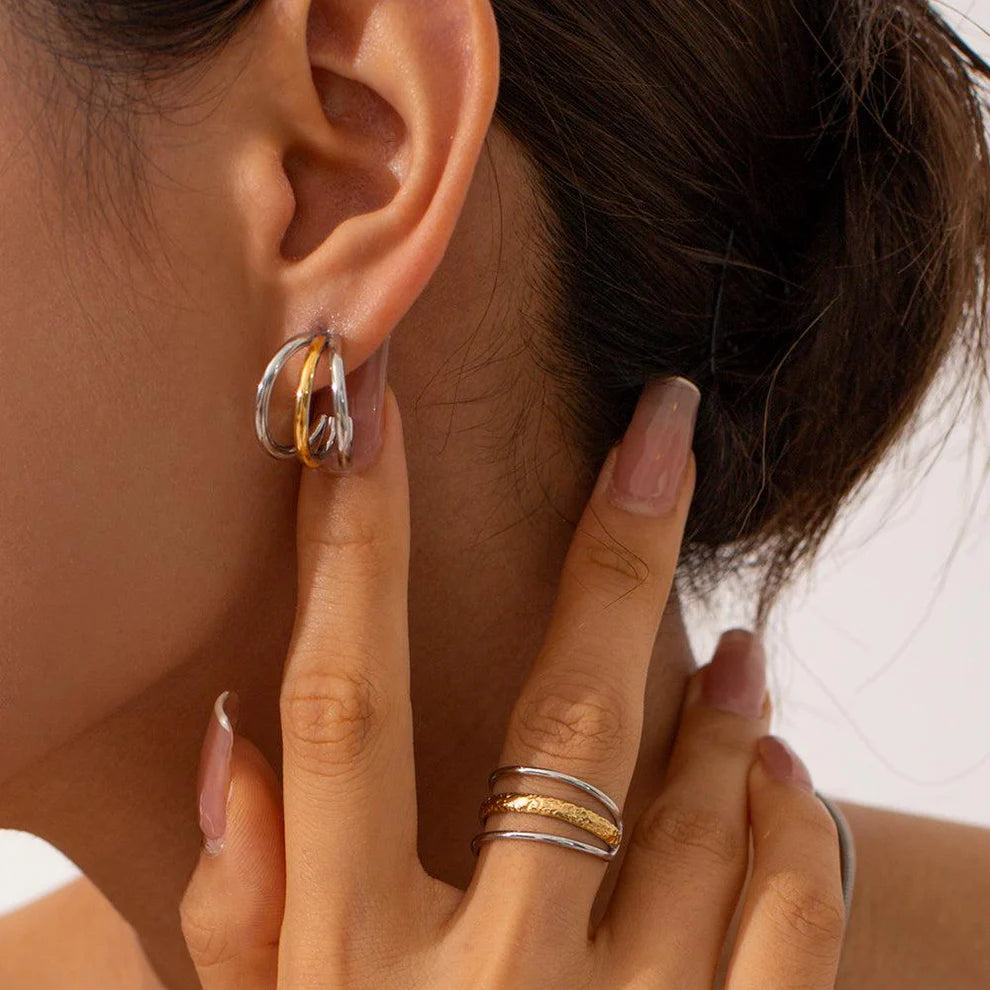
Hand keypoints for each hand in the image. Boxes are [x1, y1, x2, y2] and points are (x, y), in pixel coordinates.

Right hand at [180, 381, 845, 987]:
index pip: (342, 698)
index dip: (353, 539)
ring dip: (724, 710)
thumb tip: (239, 730)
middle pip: (559, 729)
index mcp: (341, 970)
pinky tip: (781, 771)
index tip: (373, 405)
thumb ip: (236, 907)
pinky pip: (785, 937)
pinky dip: (792, 837)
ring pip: (697, 824)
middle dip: (615, 556)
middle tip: (670, 430)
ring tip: (737, 641)